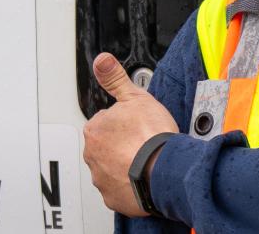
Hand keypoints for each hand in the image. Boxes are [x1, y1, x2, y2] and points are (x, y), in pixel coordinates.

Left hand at [82, 53, 179, 216]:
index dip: (124, 123)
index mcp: (95, 130)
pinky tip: (143, 178)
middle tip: (142, 143)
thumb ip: (115, 78)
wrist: (166, 170)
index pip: (105, 123)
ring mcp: (101, 179)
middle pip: (107, 147)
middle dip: (122, 145)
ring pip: (111, 169)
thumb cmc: (152, 136)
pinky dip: (129, 186)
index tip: (137, 127)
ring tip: (145, 161)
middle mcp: (92, 156)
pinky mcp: (112, 198)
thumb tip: (102, 60)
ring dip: (125, 165)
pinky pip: (119, 190)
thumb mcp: (135, 97)